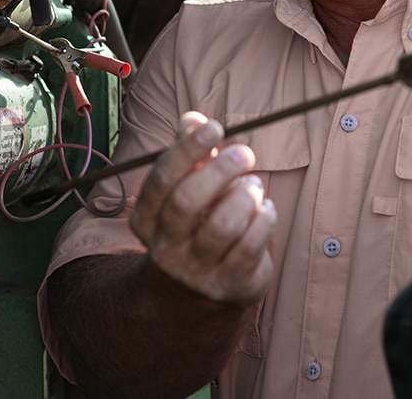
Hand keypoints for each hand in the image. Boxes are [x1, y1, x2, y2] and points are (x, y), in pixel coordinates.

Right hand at [129, 112, 276, 303]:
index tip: (215, 126)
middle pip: (187, 201)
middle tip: (246, 153)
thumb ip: (189, 155)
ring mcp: (195, 270)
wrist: (195, 292)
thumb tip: (192, 119)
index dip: (188, 149)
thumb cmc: (194, 226)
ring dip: (245, 196)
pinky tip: (265, 209)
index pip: (162, 178)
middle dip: (220, 170)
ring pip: (222, 225)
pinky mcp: (227, 284)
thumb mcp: (185, 190)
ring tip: (254, 187)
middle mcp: (165, 247)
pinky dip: (264, 219)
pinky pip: (250, 245)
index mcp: (146, 219)